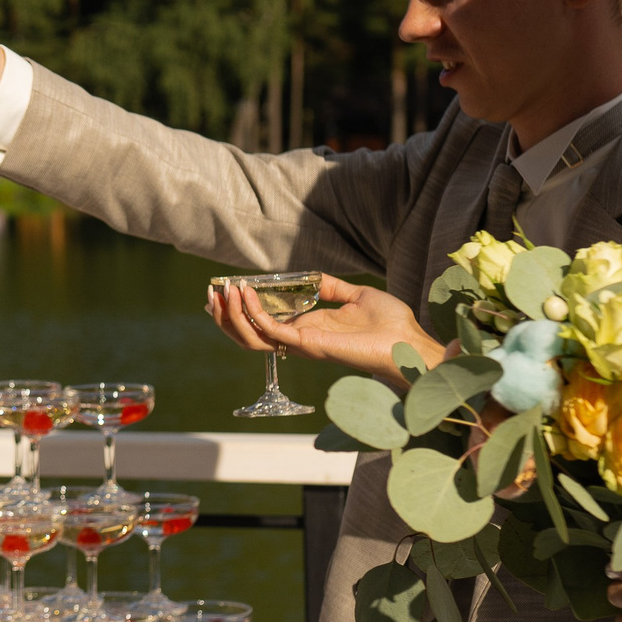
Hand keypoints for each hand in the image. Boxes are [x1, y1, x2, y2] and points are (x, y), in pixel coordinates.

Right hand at [206, 276, 440, 385]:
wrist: (408, 341)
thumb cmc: (390, 324)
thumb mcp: (358, 296)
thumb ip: (332, 288)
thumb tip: (312, 277)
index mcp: (308, 329)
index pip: (264, 324)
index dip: (241, 310)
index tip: (227, 289)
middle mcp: (300, 340)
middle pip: (249, 334)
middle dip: (226, 316)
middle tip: (213, 293)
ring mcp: (302, 344)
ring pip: (253, 337)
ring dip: (233, 315)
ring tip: (224, 292)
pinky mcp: (309, 344)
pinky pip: (272, 331)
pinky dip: (255, 313)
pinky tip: (247, 294)